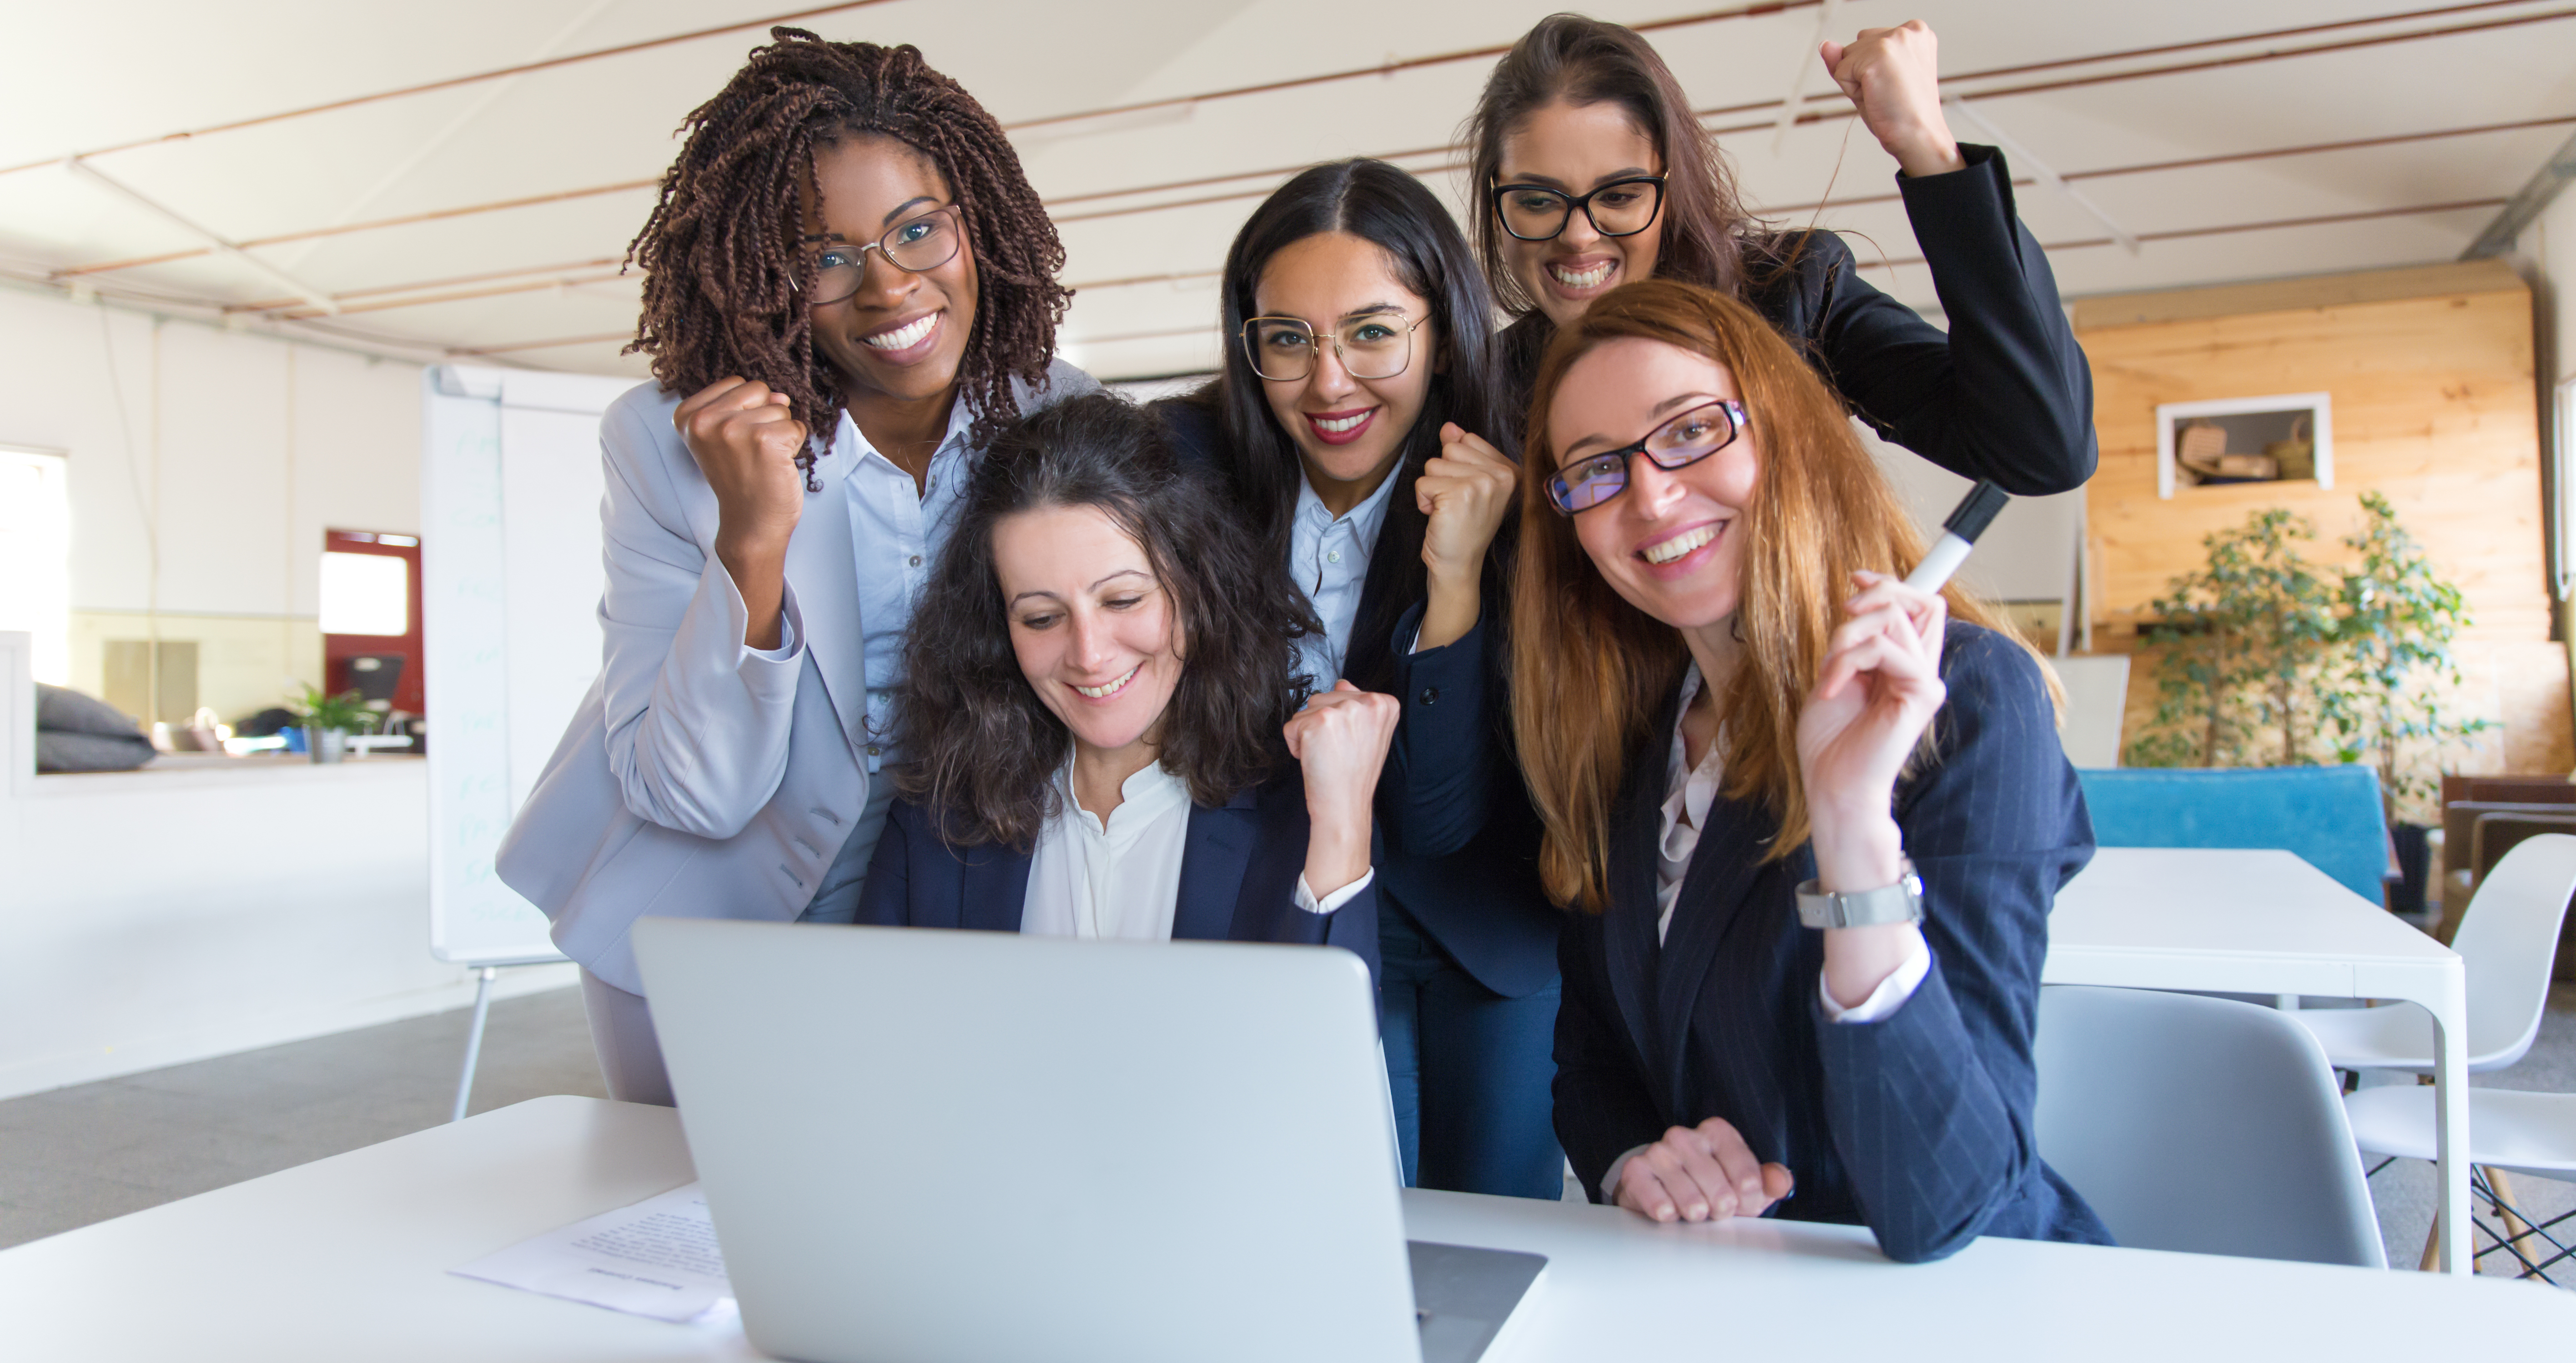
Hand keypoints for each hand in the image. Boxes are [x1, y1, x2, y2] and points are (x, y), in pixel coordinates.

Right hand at [675, 377, 807, 647]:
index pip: (736, 383)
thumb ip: (745, 407)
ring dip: (781, 432)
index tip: (734, 442)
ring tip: (763, 460)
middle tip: (752, 451)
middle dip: (765, 416)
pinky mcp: (764, 441)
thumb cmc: (740, 480)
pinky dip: (795, 444)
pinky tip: (777, 465)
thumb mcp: (725, 437)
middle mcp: (704, 421)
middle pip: (758, 388)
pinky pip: (796, 425)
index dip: (746, 410)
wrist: (749, 525)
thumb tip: (781, 395)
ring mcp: (733, 429)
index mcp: (687, 416)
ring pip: (780, 407)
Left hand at [1284, 680, 1399, 895]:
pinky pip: (1291, 726)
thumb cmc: (1355, 775)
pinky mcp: (1318, 721)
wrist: (1344, 805)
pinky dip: (1295, 745)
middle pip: (1323, 698)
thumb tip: (1342, 682)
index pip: (1345, 692)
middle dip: (1322, 724)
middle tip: (1337, 751)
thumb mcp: (1368, 734)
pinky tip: (1314, 759)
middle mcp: (1368, 702)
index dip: (1340, 720)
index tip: (1350, 742)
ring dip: (1308, 734)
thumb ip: (1357, 705)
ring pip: (1306, 710)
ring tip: (1327, 754)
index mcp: (1385, 703)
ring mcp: (1343, 710)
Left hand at [1417, 423, 1515, 581]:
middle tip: (1456, 503)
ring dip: (1432, 488)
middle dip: (1443, 474)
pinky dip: (1423, 500)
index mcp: (1510, 470)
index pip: (1468, 439)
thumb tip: (1449, 427)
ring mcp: (1483, 483)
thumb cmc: (1462, 526)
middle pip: (1450, 448)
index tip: (1467, 493)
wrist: (1459, 565)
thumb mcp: (1469, 483)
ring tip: (1448, 510)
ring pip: (1434, 463)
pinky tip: (1439, 516)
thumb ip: (1463, 451)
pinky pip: (1423, 482)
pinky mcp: (1459, 494)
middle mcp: (1502, 475)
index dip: (1457, 464)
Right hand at [1614, 1118, 1793, 1223]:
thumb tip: (1782, 1182)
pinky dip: (1668, 1212)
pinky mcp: (1636, 1171)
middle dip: (1723, 1209)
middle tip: (1717, 1212)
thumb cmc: (1709, 1185)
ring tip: (1695, 1212)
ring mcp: (1658, 1151)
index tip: (1745, 1204)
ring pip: (1690, 1197)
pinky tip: (1670, 1212)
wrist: (1661, 1188)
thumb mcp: (1743, 1182)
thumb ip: (1770, 1181)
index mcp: (1717, 1132)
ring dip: (1696, 1213)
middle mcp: (1685, 1136)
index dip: (1750, 1198)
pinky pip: (1657, 1201)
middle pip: (1720, 1189)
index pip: (1747, 1173)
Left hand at [1795, 571, 1945, 886]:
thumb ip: (1853, 643)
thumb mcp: (1836, 675)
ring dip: (1848, 637)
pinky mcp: (1921, 694)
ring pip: (1896, 619)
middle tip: (1843, 617)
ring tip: (1830, 672)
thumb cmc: (1830, 740)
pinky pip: (1886, 649)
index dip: (1890, 583)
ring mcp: (1925, 682)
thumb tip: (1857, 603)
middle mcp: (1921, 669)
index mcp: (1903, 664)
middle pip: (1922, 601)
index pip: (1919, 606)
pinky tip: (1832, 688)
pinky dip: (1849, 661)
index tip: (1855, 578)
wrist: (1833, 786)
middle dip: (1876, 595)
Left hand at [1819, 20, 1963, 178]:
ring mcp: (1893, 40)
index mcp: (1915, 32)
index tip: (1895, 84)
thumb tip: (1825, 44)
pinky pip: (1841, 71)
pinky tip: (1876, 96)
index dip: (1871, 68)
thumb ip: (1850, 57)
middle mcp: (1908, 30)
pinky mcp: (1878, 54)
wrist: (1918, 136)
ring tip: (1883, 94)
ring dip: (1856, 81)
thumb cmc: (1901, 112)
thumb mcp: (1874, 78)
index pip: (1869, 41)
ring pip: (1846, 56)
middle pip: (1856, 45)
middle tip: (1888, 92)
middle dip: (1862, 72)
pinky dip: (1850, 90)